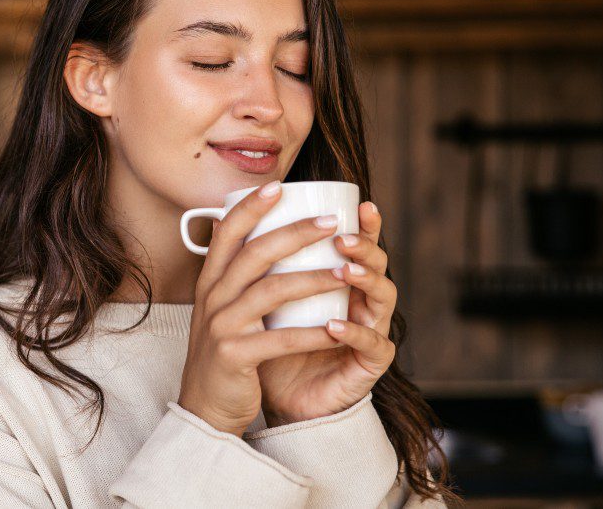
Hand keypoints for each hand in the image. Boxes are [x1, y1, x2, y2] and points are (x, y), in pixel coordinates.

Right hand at [177, 180, 347, 437]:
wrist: (204, 407)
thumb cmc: (225, 353)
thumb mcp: (221, 308)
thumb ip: (236, 276)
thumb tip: (257, 233)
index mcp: (210, 282)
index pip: (227, 233)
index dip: (251, 206)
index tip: (279, 186)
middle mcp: (212, 298)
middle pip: (255, 253)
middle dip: (296, 233)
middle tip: (331, 221)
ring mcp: (221, 326)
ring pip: (272, 291)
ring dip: (314, 279)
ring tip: (347, 271)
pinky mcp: (235, 356)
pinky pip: (280, 339)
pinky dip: (312, 333)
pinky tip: (338, 328)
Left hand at [256, 200, 397, 425]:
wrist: (278, 402)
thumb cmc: (270, 347)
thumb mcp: (259, 303)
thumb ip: (253, 267)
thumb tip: (219, 220)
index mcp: (339, 282)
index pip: (357, 245)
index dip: (363, 224)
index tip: (356, 200)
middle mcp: (360, 301)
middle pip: (377, 264)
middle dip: (365, 246)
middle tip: (343, 235)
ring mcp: (369, 331)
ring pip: (383, 298)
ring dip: (365, 281)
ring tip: (344, 270)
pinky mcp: (369, 365)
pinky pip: (370, 344)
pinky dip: (353, 332)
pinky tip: (334, 325)